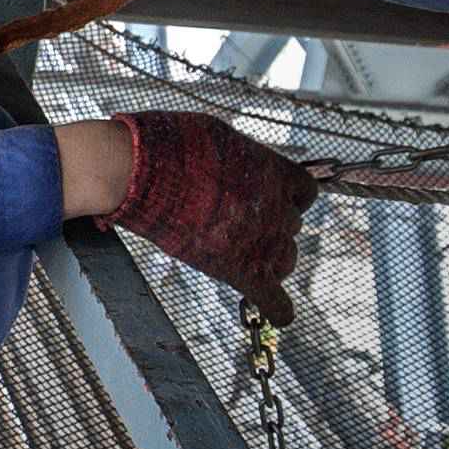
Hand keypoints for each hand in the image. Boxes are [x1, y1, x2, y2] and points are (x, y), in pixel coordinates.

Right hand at [106, 111, 319, 320]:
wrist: (144, 173)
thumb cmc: (171, 147)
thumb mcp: (218, 136)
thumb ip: (237, 156)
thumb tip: (233, 160)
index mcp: (275, 173)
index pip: (304, 193)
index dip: (286, 199)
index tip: (267, 201)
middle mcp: (278, 208)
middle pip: (290, 228)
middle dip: (269, 228)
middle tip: (236, 227)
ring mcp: (262, 242)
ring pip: (285, 261)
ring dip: (269, 260)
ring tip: (242, 258)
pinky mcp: (241, 270)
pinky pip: (274, 300)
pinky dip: (278, 308)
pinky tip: (279, 313)